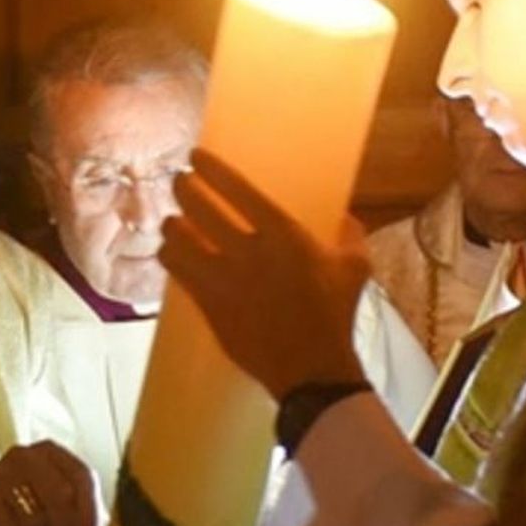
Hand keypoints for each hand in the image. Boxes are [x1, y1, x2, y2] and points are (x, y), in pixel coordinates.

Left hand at [161, 147, 366, 399]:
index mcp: (284, 234)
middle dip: (183, 190)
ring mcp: (224, 280)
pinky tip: (171, 254)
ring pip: (179, 240)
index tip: (196, 158)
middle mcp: (248, 251)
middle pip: (199, 208)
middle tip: (179, 184)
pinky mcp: (209, 306)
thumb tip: (343, 216)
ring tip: (172, 221)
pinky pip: (177, 272)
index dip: (211, 170)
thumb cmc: (335, 315)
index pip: (237, 190)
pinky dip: (170, 258)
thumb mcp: (355, 268)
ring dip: (171, 225)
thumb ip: (349, 234)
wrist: (311, 368)